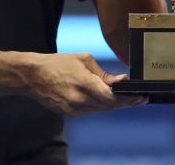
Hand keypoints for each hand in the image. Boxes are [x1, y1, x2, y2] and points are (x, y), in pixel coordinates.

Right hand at [27, 53, 144, 116]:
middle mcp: (79, 100)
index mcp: (83, 84)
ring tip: (129, 98)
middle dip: (126, 102)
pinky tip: (109, 99)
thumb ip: (103, 74)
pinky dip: (101, 105)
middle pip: (110, 106)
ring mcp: (73, 109)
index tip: (141, 97)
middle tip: (141, 99)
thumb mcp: (84, 60)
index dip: (129, 100)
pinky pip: (91, 110)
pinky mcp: (70, 113)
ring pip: (102, 110)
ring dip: (115, 105)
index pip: (112, 98)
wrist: (33, 76)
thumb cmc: (58, 63)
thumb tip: (121, 81)